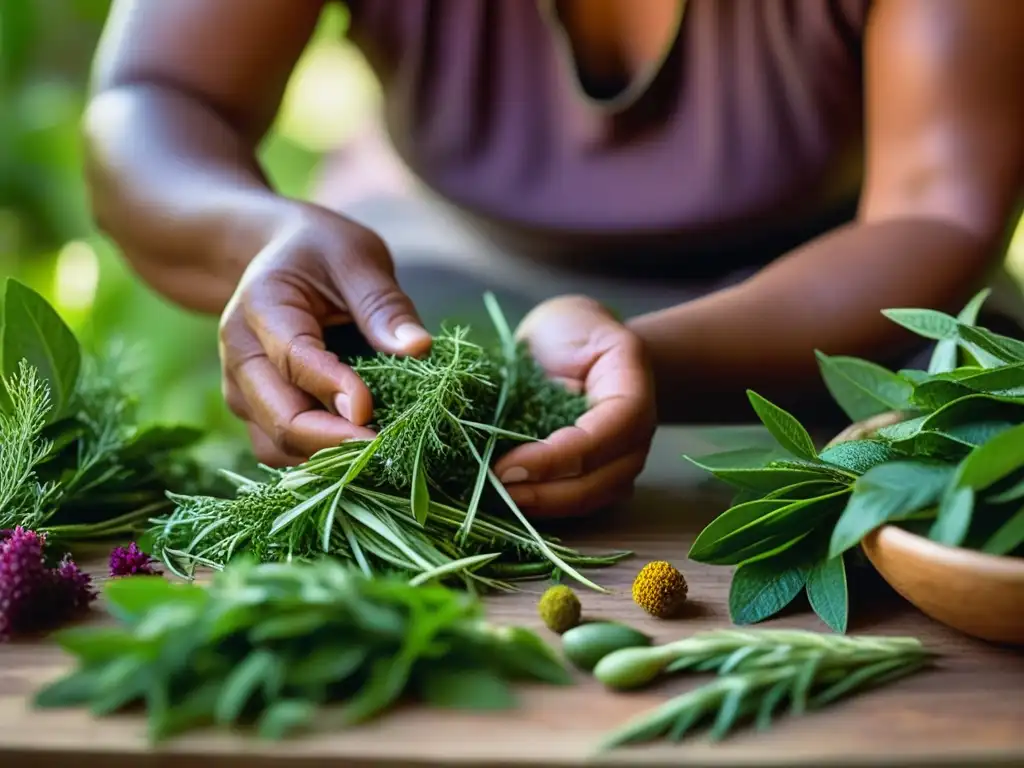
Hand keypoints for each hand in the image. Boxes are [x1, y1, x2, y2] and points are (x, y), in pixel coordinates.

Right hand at [219, 203, 431, 465]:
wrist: (272, 258)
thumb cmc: (319, 253)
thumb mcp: (356, 259)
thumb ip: (383, 304)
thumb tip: (419, 348)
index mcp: (262, 306)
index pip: (294, 358)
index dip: (333, 388)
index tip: (372, 411)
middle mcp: (241, 355)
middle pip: (280, 417)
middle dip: (334, 442)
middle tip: (392, 450)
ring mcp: (243, 390)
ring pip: (277, 445)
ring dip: (328, 459)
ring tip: (384, 454)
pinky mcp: (255, 413)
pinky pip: (281, 451)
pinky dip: (319, 460)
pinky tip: (363, 453)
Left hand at [493, 296, 656, 517]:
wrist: (587, 346)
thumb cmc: (572, 332)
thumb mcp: (562, 327)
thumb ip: (542, 367)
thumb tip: (494, 417)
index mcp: (632, 391)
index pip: (606, 433)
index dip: (556, 456)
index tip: (507, 465)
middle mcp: (637, 435)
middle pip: (600, 480)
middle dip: (544, 493)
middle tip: (494, 489)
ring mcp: (623, 462)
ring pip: (589, 500)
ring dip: (542, 507)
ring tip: (496, 500)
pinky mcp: (602, 479)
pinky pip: (577, 504)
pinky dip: (544, 508)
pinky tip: (509, 502)